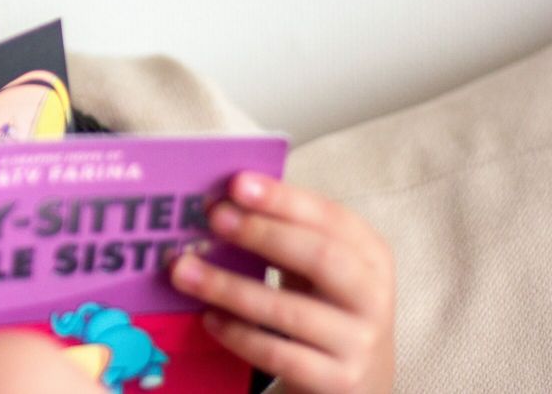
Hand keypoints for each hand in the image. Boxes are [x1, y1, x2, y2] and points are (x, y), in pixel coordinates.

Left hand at [170, 172, 394, 393]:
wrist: (362, 380)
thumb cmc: (325, 306)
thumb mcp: (317, 266)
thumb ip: (283, 233)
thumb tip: (221, 202)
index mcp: (370, 253)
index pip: (329, 217)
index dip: (283, 199)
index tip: (236, 183)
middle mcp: (372, 295)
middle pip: (320, 257)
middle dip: (262, 234)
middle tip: (214, 218)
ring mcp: (359, 342)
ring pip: (290, 312)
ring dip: (230, 288)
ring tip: (184, 271)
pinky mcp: (339, 381)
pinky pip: (280, 355)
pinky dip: (240, 334)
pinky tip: (209, 318)